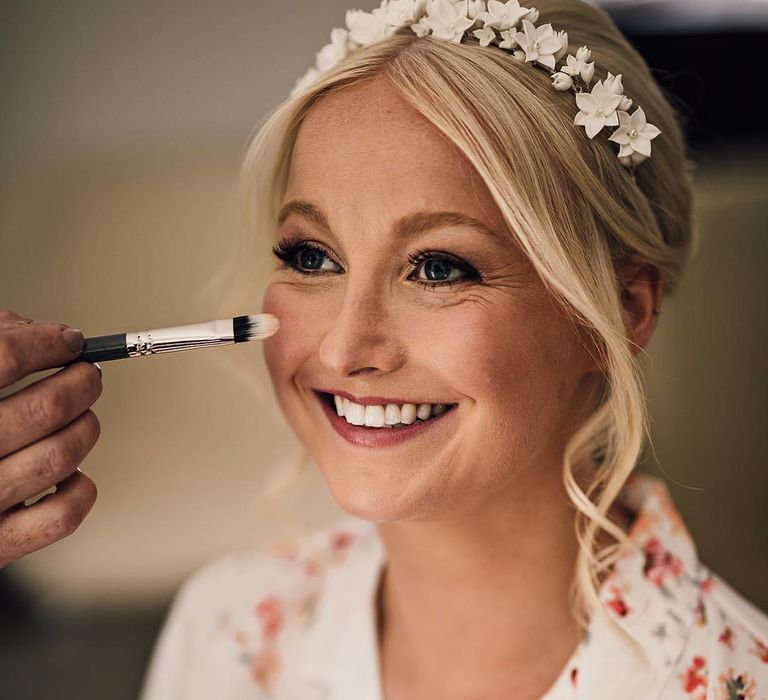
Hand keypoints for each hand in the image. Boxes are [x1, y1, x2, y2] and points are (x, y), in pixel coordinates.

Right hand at [0, 310, 100, 567]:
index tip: (69, 341)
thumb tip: (54, 337)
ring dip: (85, 428)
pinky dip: (81, 488)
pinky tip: (69, 473)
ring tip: (81, 418)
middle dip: (81, 383)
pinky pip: (61, 516)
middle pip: (44, 408)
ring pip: (60, 456)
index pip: (2, 356)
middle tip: (87, 374)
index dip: (45, 343)